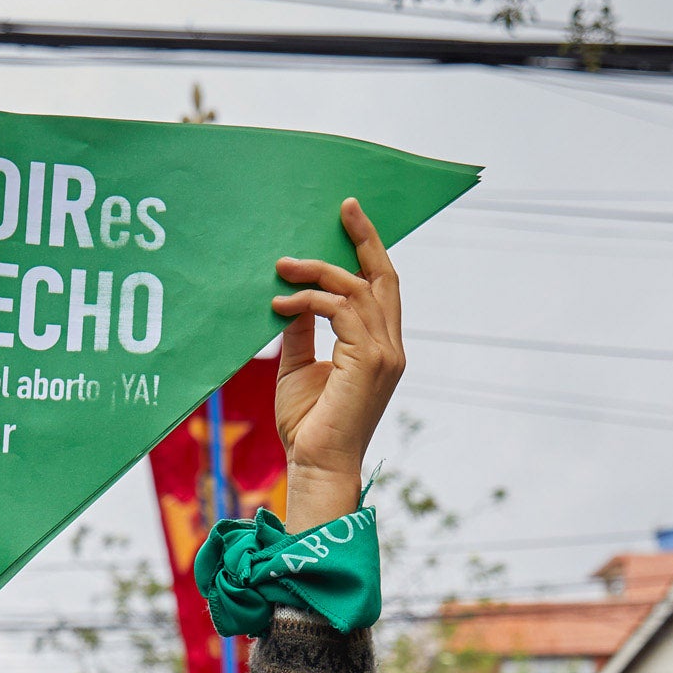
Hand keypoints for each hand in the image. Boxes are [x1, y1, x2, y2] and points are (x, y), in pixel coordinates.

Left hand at [270, 198, 403, 525]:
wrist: (315, 465)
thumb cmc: (308, 427)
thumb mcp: (298, 367)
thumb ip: (301, 331)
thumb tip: (292, 298)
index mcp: (382, 348)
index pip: (382, 288)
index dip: (370, 251)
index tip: (349, 219)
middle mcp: (392, 347)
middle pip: (384, 277)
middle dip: (364, 238)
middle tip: (343, 206)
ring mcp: (385, 354)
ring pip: (357, 288)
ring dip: (318, 272)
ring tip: (282, 267)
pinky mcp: (369, 360)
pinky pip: (341, 309)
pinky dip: (309, 300)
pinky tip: (281, 304)